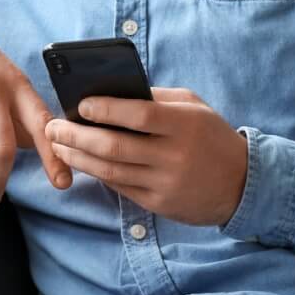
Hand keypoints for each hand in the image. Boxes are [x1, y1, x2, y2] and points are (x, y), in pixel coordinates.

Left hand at [45, 87, 247, 227]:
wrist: (241, 184)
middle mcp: (173, 155)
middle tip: (53, 126)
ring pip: (109, 170)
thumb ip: (156, 97)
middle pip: (114, 146)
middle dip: (76, 136)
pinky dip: (96, 173)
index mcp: (183, 125)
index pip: (137, 114)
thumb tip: (111, 90)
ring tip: (58, 144)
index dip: (105, 109)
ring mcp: (164, 183)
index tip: (80, 104)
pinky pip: (119, 187)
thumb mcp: (194, 107)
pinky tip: (81, 162)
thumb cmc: (211, 136)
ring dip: (78, 157)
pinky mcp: (158, 204)